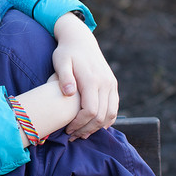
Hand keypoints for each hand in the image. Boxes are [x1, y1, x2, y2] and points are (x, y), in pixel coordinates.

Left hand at [52, 13, 118, 138]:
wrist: (80, 40)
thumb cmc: (66, 52)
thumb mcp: (61, 61)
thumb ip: (64, 77)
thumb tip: (69, 92)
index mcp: (92, 80)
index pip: (91, 111)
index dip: (80, 124)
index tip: (68, 129)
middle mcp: (106, 83)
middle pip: (101, 116)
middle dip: (87, 129)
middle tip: (73, 136)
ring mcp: (111, 84)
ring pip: (110, 114)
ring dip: (97, 127)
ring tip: (82, 134)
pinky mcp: (113, 84)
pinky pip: (114, 108)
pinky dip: (107, 120)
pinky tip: (94, 126)